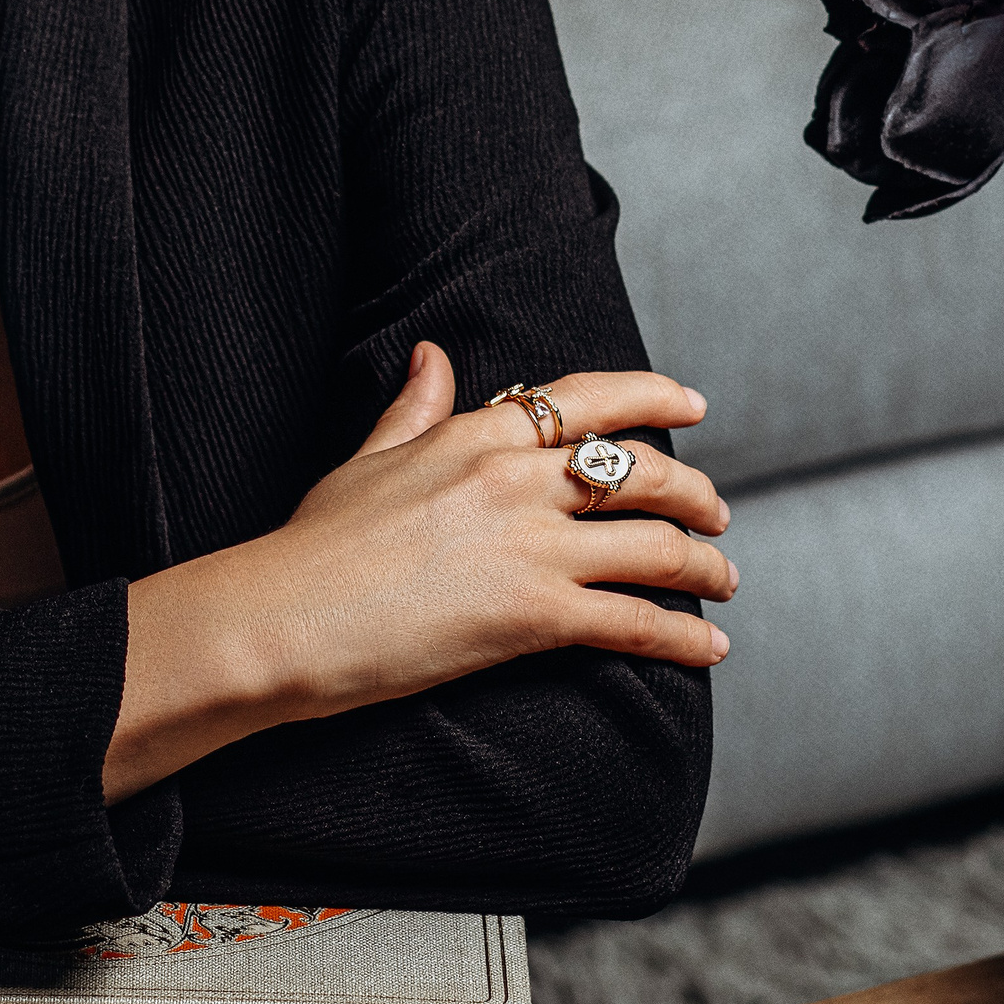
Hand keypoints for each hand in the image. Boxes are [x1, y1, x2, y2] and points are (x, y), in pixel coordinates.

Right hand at [109, 344, 733, 800]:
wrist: (279, 618)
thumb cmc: (310, 546)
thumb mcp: (365, 459)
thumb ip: (413, 409)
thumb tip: (434, 355)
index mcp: (476, 434)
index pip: (589, 399)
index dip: (654, 397)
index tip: (692, 404)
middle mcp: (514, 479)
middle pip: (640, 471)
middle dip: (695, 493)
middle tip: (717, 512)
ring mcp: (529, 545)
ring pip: (654, 545)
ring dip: (705, 565)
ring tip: (724, 580)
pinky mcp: (534, 614)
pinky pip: (635, 621)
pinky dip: (684, 636)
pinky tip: (709, 648)